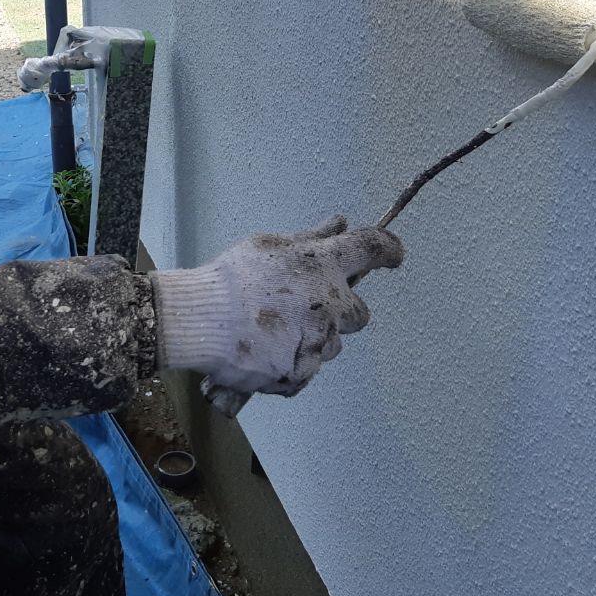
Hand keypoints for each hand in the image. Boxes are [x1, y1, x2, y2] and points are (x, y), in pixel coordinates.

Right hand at [152, 216, 403, 399]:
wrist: (201, 322)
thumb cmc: (232, 279)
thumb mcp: (269, 247)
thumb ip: (310, 238)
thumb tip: (339, 223)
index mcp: (321, 265)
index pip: (372, 248)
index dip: (390, 250)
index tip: (394, 255)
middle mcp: (329, 303)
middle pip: (361, 313)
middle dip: (342, 312)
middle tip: (307, 308)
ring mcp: (317, 341)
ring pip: (333, 344)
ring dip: (314, 339)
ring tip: (274, 332)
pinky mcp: (302, 372)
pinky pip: (307, 369)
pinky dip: (291, 363)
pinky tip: (266, 351)